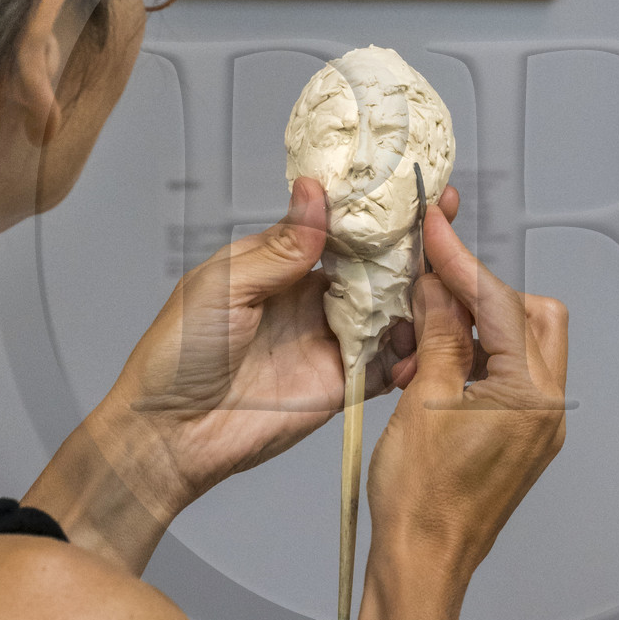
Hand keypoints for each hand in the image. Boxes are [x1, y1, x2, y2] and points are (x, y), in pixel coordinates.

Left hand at [31, 180, 462, 571]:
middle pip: (372, 265)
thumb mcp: (224, 286)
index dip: (373, 209)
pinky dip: (409, 355)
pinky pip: (385, 365)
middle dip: (409, 245)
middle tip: (445, 221)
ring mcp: (327, 340)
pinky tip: (426, 343)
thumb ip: (280, 247)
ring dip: (417, 296)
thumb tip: (314, 194)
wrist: (171, 433)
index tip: (409, 186)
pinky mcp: (339, 383)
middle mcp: (309, 297)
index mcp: (279, 264)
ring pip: (388, 310)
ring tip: (447, 279)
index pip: (337, 227)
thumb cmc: (176, 353)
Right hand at [363, 203, 567, 605]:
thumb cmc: (421, 500)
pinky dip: (478, 362)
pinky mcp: (524, 440)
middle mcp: (550, 408)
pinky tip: (435, 367)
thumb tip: (440, 285)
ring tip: (424, 338)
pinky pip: (512, 380)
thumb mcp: (423, 401)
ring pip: (524, 347)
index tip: (435, 231)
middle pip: (532, 317)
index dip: (462, 263)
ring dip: (478, 329)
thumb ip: (440, 335)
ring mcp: (541, 427)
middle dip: (484, 295)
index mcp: (532, 395)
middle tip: (433, 285)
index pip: (501, 304)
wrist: (424, 564)